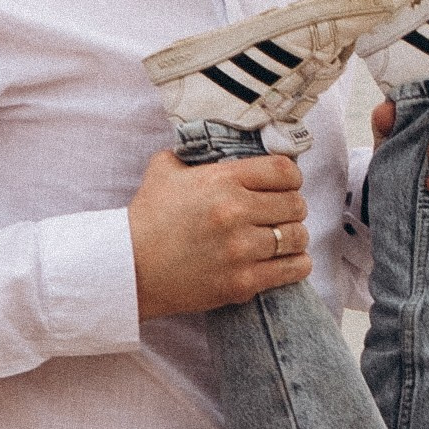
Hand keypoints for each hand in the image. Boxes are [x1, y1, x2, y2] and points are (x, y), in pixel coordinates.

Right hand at [129, 145, 311, 319]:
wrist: (129, 268)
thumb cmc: (147, 219)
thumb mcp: (164, 170)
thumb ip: (192, 154)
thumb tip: (212, 146)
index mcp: (221, 180)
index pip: (284, 171)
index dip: (292, 178)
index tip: (287, 185)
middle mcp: (235, 212)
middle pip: (296, 204)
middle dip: (292, 208)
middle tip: (281, 214)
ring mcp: (241, 249)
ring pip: (298, 237)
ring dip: (295, 237)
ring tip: (283, 238)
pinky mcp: (243, 282)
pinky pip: (293, 269)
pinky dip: (296, 264)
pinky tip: (286, 261)